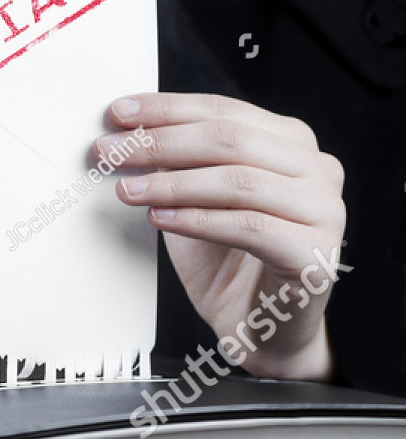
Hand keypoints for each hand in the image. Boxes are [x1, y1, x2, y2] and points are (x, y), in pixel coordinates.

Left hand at [95, 94, 347, 381]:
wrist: (261, 328)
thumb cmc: (232, 260)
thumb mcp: (196, 196)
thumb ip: (177, 161)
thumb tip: (127, 131)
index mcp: (292, 142)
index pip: (224, 110)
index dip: (166, 110)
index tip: (119, 114)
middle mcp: (317, 169)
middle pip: (230, 140)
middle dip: (161, 143)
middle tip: (113, 152)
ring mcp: (325, 211)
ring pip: (239, 181)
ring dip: (173, 183)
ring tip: (130, 189)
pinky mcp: (316, 254)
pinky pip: (249, 227)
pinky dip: (197, 219)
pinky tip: (161, 217)